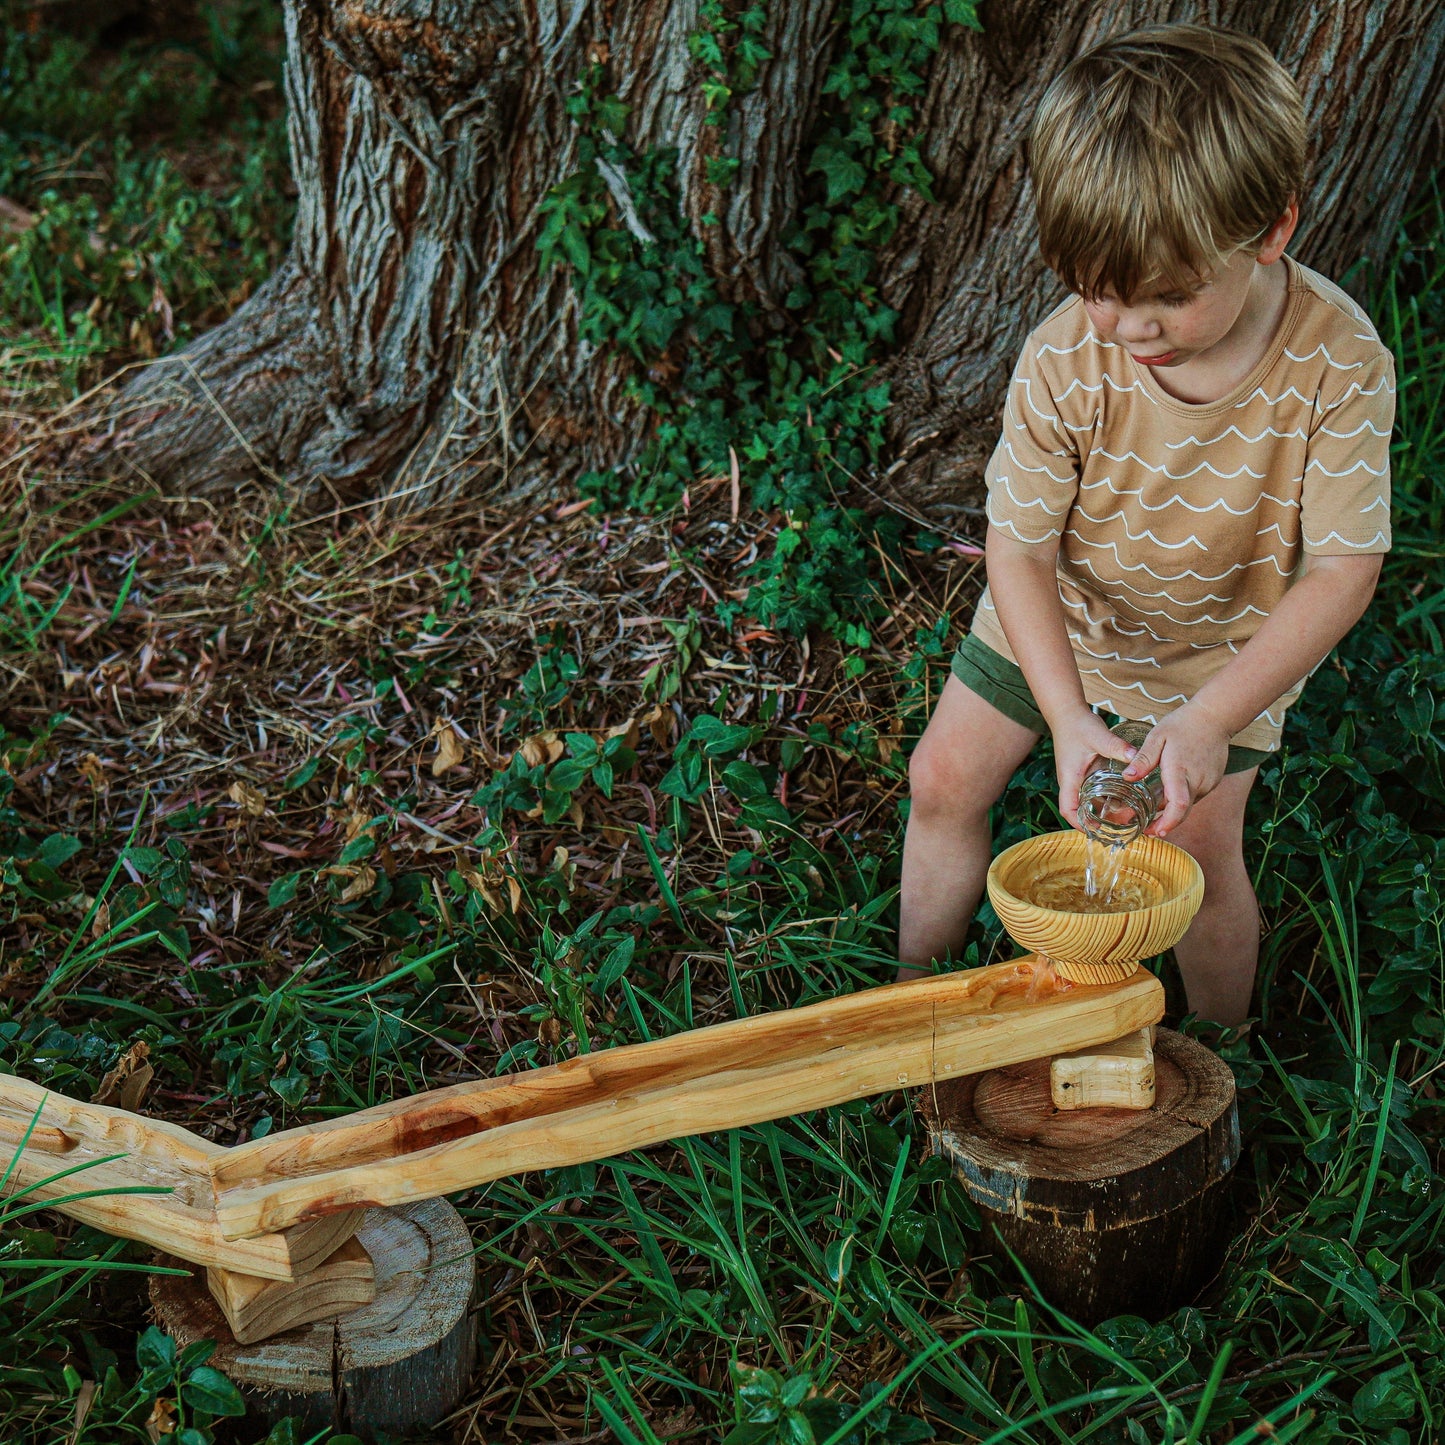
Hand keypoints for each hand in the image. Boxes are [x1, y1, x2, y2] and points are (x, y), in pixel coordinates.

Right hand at [1052, 708, 1135, 829]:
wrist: (1067, 713)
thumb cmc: (1078, 725)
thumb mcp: (1098, 736)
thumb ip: (1116, 746)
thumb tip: (1136, 757)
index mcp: (1070, 778)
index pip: (1068, 810)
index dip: (1080, 824)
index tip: (1097, 831)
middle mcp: (1071, 781)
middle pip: (1079, 811)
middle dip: (1096, 821)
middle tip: (1120, 826)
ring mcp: (1077, 777)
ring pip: (1087, 802)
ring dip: (1102, 810)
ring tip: (1126, 816)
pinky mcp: (1083, 772)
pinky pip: (1092, 791)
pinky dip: (1105, 798)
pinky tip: (1122, 797)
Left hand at [1121, 702, 1231, 835]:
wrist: (1215, 716)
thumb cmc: (1184, 724)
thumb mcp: (1157, 737)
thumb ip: (1143, 759)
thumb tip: (1128, 778)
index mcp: (1181, 771)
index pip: (1178, 805)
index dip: (1168, 822)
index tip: (1156, 832)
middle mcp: (1198, 781)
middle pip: (1182, 811)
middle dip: (1164, 823)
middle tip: (1145, 828)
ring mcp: (1209, 782)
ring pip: (1188, 804)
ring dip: (1172, 809)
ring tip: (1151, 811)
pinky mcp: (1213, 781)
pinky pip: (1195, 795)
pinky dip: (1181, 797)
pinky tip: (1168, 793)